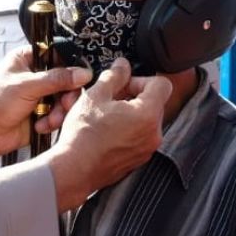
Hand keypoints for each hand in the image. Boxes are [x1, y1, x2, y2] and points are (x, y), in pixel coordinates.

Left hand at [0, 47, 90, 167]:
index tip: (79, 79)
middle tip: (66, 104)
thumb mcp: (26, 87)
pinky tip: (40, 126)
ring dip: (60, 111)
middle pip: (66, 79)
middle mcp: (34, 75)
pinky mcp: (41, 113)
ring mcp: (38, 95)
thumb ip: (56, 79)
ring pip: (64, 98)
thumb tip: (83, 73)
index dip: (70, 67)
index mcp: (26, 59)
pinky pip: (58, 114)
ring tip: (50, 120)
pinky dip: (53, 122)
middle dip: (67, 95)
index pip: (57, 56)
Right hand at [44, 58, 168, 211]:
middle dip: (132, 96)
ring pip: (144, 121)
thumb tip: (122, 66)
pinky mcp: (137, 160)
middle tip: (109, 98)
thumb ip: (114, 76)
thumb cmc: (83, 135)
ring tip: (104, 115)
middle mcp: (153, 134)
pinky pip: (137, 137)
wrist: (74, 169)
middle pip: (153, 103)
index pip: (161, 84)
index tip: (124, 83)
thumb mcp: (95, 95)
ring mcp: (146, 149)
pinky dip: (126, 130)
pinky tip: (105, 131)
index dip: (141, 79)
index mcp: (148, 114)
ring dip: (128, 113)